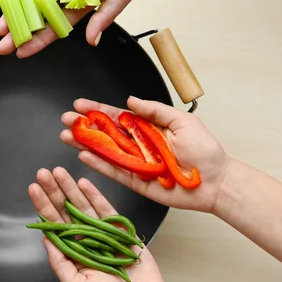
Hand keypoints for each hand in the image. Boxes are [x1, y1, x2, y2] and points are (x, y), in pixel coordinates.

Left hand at [0, 0, 144, 57]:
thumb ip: (105, 16)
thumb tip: (92, 41)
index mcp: (79, 6)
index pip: (55, 28)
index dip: (39, 41)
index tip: (24, 53)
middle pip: (37, 17)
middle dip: (20, 33)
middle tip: (5, 47)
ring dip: (12, 14)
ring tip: (0, 30)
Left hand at [29, 167, 185, 281]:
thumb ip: (60, 263)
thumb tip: (45, 239)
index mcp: (73, 251)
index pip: (54, 224)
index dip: (44, 206)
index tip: (34, 189)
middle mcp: (85, 239)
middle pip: (66, 210)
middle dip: (54, 191)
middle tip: (43, 173)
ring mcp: (102, 232)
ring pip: (83, 206)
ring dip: (71, 188)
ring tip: (59, 172)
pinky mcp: (120, 230)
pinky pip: (106, 209)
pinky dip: (95, 195)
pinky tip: (83, 182)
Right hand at [61, 96, 230, 212]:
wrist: (216, 182)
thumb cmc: (205, 151)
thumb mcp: (182, 120)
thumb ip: (154, 110)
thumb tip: (131, 100)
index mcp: (147, 128)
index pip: (116, 117)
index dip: (97, 110)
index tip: (80, 104)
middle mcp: (137, 145)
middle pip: (104, 133)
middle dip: (84, 126)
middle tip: (65, 120)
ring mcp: (135, 163)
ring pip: (104, 152)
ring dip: (84, 144)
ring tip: (66, 136)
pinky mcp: (136, 182)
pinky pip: (113, 171)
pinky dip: (98, 164)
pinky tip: (83, 156)